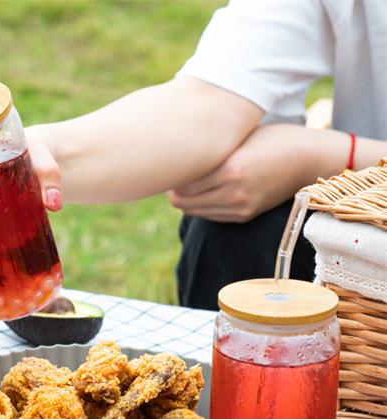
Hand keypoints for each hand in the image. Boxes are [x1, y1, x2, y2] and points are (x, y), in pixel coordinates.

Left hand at [168, 123, 318, 222]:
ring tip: (189, 183)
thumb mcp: (239, 138)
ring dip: (186, 199)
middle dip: (174, 189)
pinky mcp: (245, 215)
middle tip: (175, 175)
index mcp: (230, 169)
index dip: (171, 175)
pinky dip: (202, 205)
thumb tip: (178, 157)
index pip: (181, 183)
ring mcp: (240, 207)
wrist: (310, 158)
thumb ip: (211, 150)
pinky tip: (206, 190)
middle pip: (182, 201)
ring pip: (193, 211)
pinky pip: (210, 216)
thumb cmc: (273, 139)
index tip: (172, 164)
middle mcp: (233, 192)